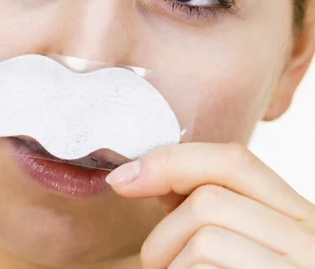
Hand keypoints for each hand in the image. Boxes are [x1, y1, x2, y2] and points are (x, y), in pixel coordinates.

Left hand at [106, 143, 314, 268]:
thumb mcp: (238, 242)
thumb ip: (206, 208)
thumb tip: (145, 175)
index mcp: (300, 218)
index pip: (234, 160)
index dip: (171, 161)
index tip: (121, 180)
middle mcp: (311, 242)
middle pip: (208, 200)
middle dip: (163, 233)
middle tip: (158, 267)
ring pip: (203, 239)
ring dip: (168, 265)